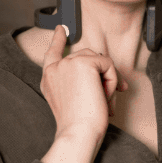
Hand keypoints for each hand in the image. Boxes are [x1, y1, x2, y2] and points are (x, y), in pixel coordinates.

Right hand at [40, 25, 128, 139]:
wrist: (78, 133)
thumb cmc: (79, 124)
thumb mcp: (74, 99)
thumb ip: (79, 81)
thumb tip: (103, 67)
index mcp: (49, 78)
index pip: (52, 52)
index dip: (58, 39)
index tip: (62, 29)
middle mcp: (55, 68)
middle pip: (87, 57)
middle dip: (102, 74)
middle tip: (108, 98)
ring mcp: (68, 63)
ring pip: (99, 61)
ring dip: (107, 80)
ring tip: (104, 101)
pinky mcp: (83, 63)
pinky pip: (108, 65)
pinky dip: (113, 81)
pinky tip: (105, 96)